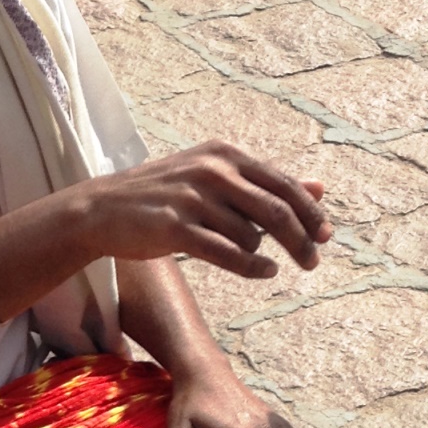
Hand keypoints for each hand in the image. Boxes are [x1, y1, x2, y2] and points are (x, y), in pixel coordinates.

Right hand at [91, 142, 331, 278]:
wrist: (101, 210)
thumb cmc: (162, 195)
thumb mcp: (213, 178)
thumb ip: (264, 183)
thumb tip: (319, 187)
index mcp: (223, 154)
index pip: (282, 183)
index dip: (310, 212)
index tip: (326, 236)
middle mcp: (211, 170)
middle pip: (276, 209)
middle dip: (301, 238)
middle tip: (313, 262)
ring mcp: (192, 198)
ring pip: (251, 235)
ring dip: (260, 254)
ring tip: (255, 261)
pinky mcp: (175, 227)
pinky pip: (228, 253)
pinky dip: (252, 267)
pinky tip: (264, 273)